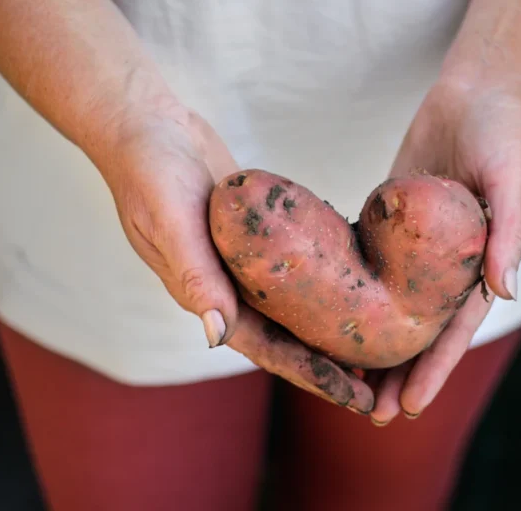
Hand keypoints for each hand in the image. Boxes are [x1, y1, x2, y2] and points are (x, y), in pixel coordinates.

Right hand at [103, 107, 373, 412]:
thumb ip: (194, 276)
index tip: (349, 395)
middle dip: (326, 364)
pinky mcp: (257, 235)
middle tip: (374, 386)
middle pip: (284, 336)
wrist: (146, 125)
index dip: (307, 373)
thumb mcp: (169, 221)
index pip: (264, 348)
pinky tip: (355, 287)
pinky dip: (322, 283)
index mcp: (205, 294)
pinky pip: (294, 267)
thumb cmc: (149, 172)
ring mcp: (243, 261)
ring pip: (293, 307)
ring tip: (373, 346)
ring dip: (327, 330)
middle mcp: (226, 285)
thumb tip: (216, 338)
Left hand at [368, 79, 520, 423]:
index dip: (434, 372)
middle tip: (368, 412)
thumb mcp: (515, 181)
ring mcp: (416, 247)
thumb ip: (509, 234)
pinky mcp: (390, 222)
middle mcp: (447, 266)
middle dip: (396, 373)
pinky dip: (349, 290)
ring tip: (341, 377)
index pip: (455, 332)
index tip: (410, 408)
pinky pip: (366, 262)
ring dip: (369, 342)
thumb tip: (506, 292)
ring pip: (388, 305)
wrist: (482, 90)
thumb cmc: (507, 134)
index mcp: (480, 267)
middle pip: (417, 330)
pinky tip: (323, 313)